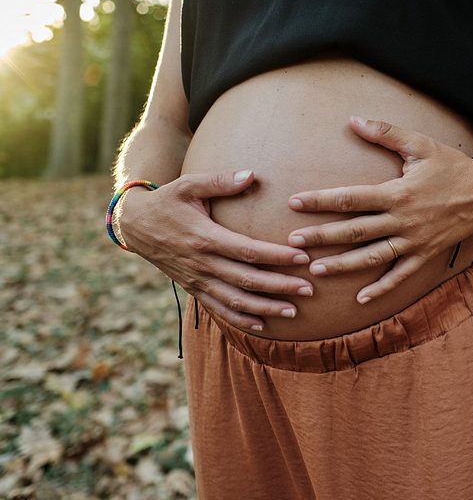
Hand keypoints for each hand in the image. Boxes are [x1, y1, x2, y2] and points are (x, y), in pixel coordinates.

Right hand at [118, 170, 312, 329]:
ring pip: (235, 301)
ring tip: (294, 311)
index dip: (276, 256)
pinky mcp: (193, 288)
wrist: (135, 225)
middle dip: (280, 287)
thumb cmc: (168, 200)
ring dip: (266, 308)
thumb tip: (252, 175)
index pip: (248, 251)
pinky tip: (263, 325)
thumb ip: (221, 181)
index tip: (303, 257)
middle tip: (309, 289)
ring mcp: (197, 279)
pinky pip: (218, 309)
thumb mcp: (189, 184)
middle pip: (247, 280)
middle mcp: (202, 263)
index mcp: (205, 237)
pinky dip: (240, 320)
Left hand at [287, 117, 472, 301]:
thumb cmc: (452, 166)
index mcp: (397, 192)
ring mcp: (414, 240)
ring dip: (343, 264)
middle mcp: (403, 220)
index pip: (351, 198)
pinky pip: (401, 274)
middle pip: (355, 231)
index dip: (321, 201)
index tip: (295, 202)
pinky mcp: (426, 254)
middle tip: (292, 241)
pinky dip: (382, 287)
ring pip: (372, 256)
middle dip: (322, 236)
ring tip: (316, 269)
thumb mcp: (419, 144)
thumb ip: (385, 133)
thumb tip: (353, 120)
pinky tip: (361, 298)